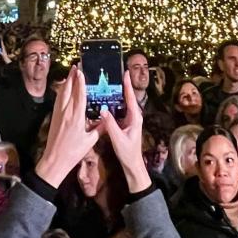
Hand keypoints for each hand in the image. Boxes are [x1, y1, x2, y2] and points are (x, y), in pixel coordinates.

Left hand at [34, 69, 100, 188]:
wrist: (55, 159)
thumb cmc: (73, 152)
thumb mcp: (90, 141)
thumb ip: (99, 128)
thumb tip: (107, 118)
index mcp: (76, 117)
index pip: (79, 94)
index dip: (80, 81)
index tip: (81, 71)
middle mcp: (66, 112)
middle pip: (68, 89)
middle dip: (72, 77)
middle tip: (76, 66)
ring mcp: (59, 113)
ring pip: (61, 93)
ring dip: (66, 81)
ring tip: (71, 73)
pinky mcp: (55, 117)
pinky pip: (58, 99)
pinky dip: (62, 91)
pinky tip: (63, 88)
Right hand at [97, 74, 148, 192]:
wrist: (132, 164)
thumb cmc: (127, 152)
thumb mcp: (117, 138)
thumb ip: (110, 125)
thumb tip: (103, 110)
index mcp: (135, 118)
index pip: (131, 98)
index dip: (128, 85)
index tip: (126, 73)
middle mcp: (134, 116)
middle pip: (128, 98)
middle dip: (123, 86)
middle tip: (116, 74)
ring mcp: (129, 120)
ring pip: (123, 104)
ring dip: (117, 94)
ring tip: (110, 83)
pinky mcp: (125, 123)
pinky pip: (119, 111)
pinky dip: (114, 104)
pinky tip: (106, 100)